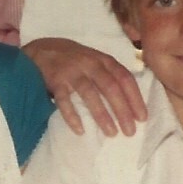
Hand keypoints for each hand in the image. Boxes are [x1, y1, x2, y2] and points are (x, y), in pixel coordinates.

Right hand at [23, 36, 147, 136]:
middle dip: (122, 110)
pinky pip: (64, 100)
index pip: (124, 78)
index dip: (135, 98)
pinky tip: (80, 130)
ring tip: (111, 133)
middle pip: (110, 87)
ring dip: (102, 115)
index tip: (142, 118)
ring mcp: (71, 71)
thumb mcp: (94, 59)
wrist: (40, 50)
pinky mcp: (55, 80)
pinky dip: (72, 116)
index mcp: (103, 59)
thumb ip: (110, 74)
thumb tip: (130, 101)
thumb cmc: (72, 59)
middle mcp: (89, 63)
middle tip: (130, 131)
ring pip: (90, 93)